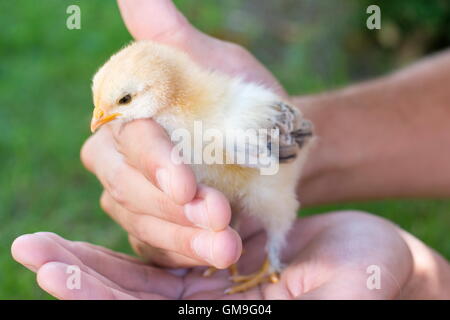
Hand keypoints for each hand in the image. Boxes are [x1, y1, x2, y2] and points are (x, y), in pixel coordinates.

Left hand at [12, 211, 420, 298]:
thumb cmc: (367, 278)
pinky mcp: (214, 258)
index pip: (146, 317)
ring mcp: (207, 287)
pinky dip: (127, 237)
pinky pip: (161, 250)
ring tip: (40, 242)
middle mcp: (206, 311)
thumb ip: (290, 310)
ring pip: (135, 276)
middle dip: (79, 277)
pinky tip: (98, 221)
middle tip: (32, 251)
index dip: (100, 297)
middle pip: (127, 300)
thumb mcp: (333, 298)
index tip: (56, 273)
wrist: (375, 255)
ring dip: (89, 258)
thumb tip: (207, 306)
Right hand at [81, 0, 283, 267]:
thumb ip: (171, 37)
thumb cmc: (242, 101)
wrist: (272, 148)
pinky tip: (214, 257)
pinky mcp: (157, 230)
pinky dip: (185, 255)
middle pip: (123, 187)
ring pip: (140, 222)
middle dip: (169, 205)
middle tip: (217, 217)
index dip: (151, 161)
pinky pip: (157, 250)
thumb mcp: (216, 65)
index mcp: (130, 116)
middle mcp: (124, 160)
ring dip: (181, 237)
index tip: (186, 183)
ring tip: (225, 246)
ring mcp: (138, 199)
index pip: (124, 139)